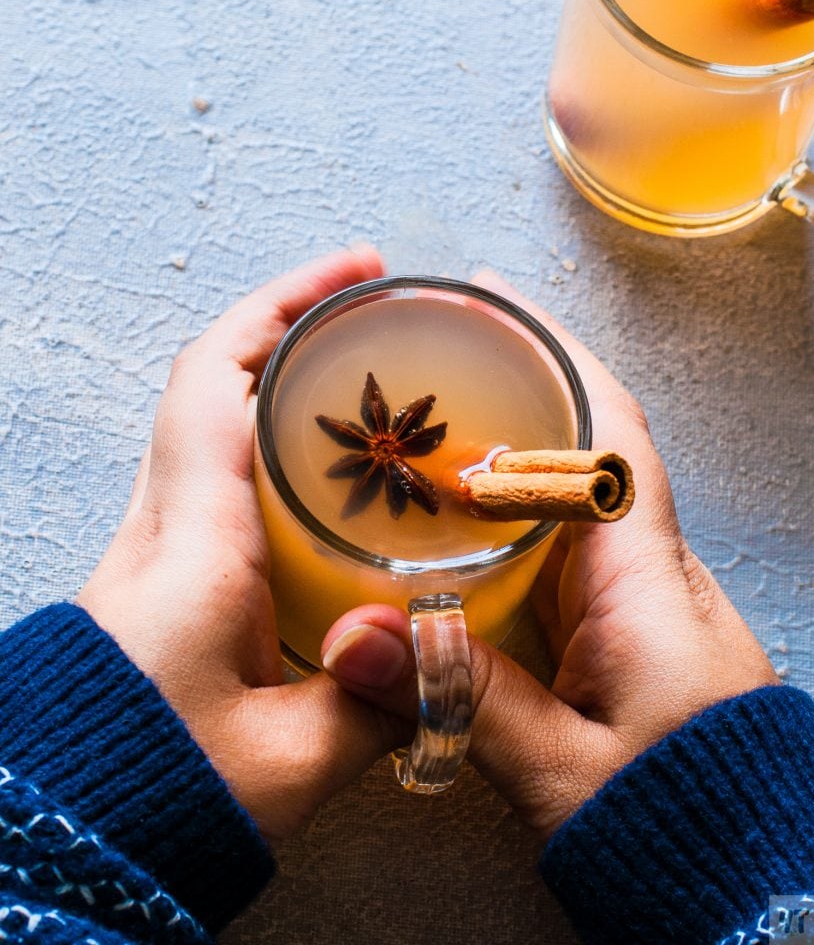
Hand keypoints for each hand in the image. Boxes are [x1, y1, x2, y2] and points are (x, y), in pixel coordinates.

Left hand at [78, 247, 408, 842]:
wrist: (74, 841)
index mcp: (194, 546)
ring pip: (208, 429)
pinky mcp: (161, 581)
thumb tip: (441, 657)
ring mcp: (153, 552)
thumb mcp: (296, 758)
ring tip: (367, 388)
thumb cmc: (167, 797)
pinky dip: (266, 451)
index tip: (354, 270)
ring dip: (278, 389)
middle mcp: (161, 530)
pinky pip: (212, 482)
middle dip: (288, 331)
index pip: (213, 381)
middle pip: (209, 385)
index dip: (278, 307)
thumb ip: (380, 699)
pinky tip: (330, 482)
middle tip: (375, 317)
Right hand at [319, 270, 777, 842]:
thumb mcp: (560, 763)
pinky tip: (452, 538)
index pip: (609, 435)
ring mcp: (635, 603)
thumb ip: (459, 699)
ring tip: (418, 444)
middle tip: (426, 376)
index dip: (559, 359)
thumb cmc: (675, 820)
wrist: (739, 877)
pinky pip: (557, 556)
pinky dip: (504, 530)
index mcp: (646, 581)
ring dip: (498, 468)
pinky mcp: (620, 635)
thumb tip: (353, 641)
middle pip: (578, 454)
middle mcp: (645, 574)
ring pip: (563, 505)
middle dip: (509, 405)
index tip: (501, 303)